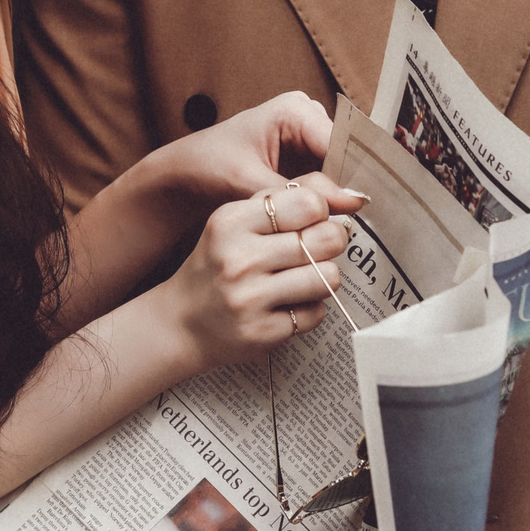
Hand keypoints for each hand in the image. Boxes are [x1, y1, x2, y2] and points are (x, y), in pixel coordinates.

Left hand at [153, 93, 341, 215]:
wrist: (185, 175)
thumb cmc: (208, 168)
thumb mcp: (250, 182)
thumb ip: (298, 194)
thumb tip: (353, 202)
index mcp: (295, 110)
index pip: (341, 142)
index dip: (354, 175)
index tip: (364, 208)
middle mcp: (308, 118)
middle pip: (346, 155)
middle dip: (349, 188)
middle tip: (356, 222)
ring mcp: (309, 138)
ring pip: (341, 171)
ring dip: (341, 198)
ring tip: (345, 227)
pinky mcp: (306, 159)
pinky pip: (328, 181)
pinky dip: (329, 201)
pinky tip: (331, 224)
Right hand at [162, 176, 363, 371]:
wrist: (181, 322)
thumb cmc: (217, 264)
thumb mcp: (235, 221)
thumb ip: (282, 200)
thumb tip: (348, 198)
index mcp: (231, 221)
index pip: (308, 203)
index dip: (321, 211)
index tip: (312, 221)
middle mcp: (239, 258)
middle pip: (327, 238)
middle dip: (331, 243)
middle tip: (317, 249)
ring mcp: (249, 298)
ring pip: (328, 278)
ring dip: (322, 279)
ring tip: (302, 279)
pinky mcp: (261, 332)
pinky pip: (316, 313)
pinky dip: (308, 310)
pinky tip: (285, 306)